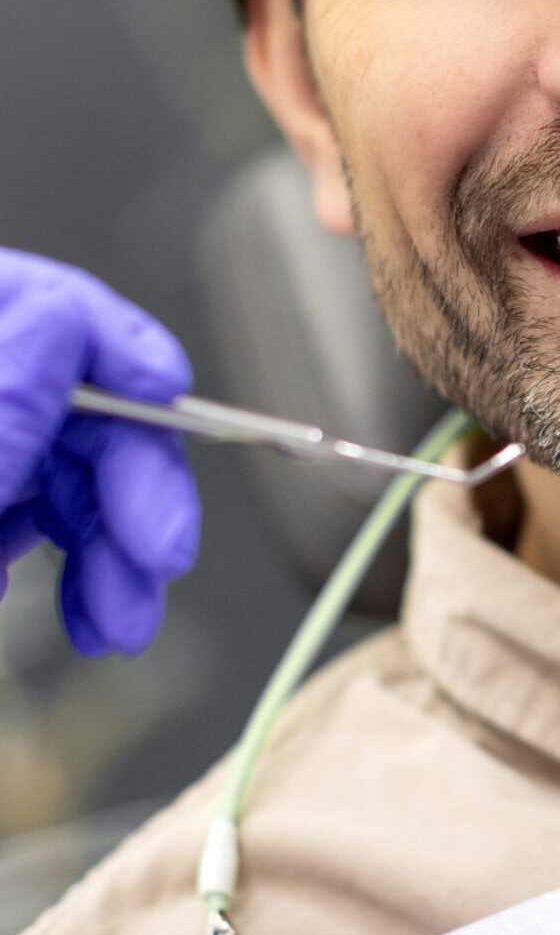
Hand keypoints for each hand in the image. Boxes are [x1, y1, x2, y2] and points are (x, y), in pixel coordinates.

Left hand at [0, 248, 200, 656]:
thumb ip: (3, 396)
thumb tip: (62, 325)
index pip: (48, 308)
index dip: (117, 341)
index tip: (167, 391)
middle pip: (74, 411)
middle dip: (131, 492)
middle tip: (163, 556)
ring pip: (64, 481)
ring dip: (108, 555)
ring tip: (121, 625)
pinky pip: (31, 524)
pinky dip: (62, 569)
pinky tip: (73, 612)